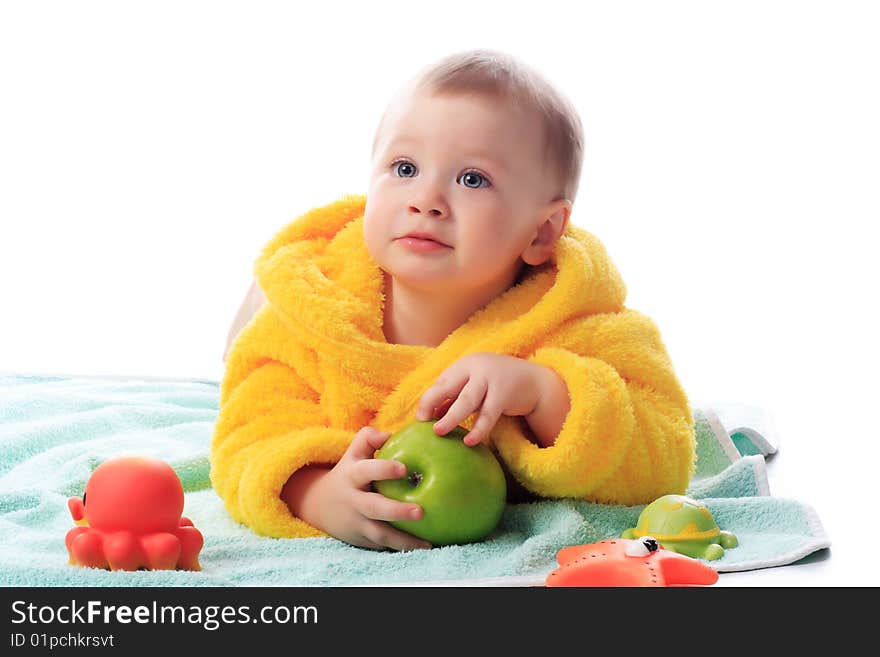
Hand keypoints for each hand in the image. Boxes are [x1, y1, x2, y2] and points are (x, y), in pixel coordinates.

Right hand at [289, 427, 431, 550]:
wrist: (317, 504)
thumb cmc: (348, 472)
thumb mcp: (352, 453)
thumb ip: (369, 439)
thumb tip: (391, 433)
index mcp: (352, 476)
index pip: (366, 471)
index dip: (383, 469)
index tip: (404, 469)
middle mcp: (354, 501)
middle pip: (374, 508)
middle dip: (396, 510)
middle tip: (420, 511)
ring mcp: (357, 523)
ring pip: (380, 534)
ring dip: (403, 540)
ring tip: (427, 543)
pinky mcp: (362, 540)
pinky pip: (383, 546)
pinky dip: (402, 548)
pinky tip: (424, 547)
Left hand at [415, 353, 545, 445]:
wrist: (535, 381)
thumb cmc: (499, 385)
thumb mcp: (475, 387)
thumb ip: (456, 397)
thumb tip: (431, 416)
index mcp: (464, 365)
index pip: (441, 383)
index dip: (428, 400)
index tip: (420, 419)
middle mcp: (475, 368)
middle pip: (448, 387)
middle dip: (432, 404)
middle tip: (423, 423)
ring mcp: (490, 379)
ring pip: (466, 401)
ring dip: (451, 417)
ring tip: (439, 432)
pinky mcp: (504, 394)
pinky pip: (488, 415)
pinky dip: (478, 429)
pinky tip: (470, 441)